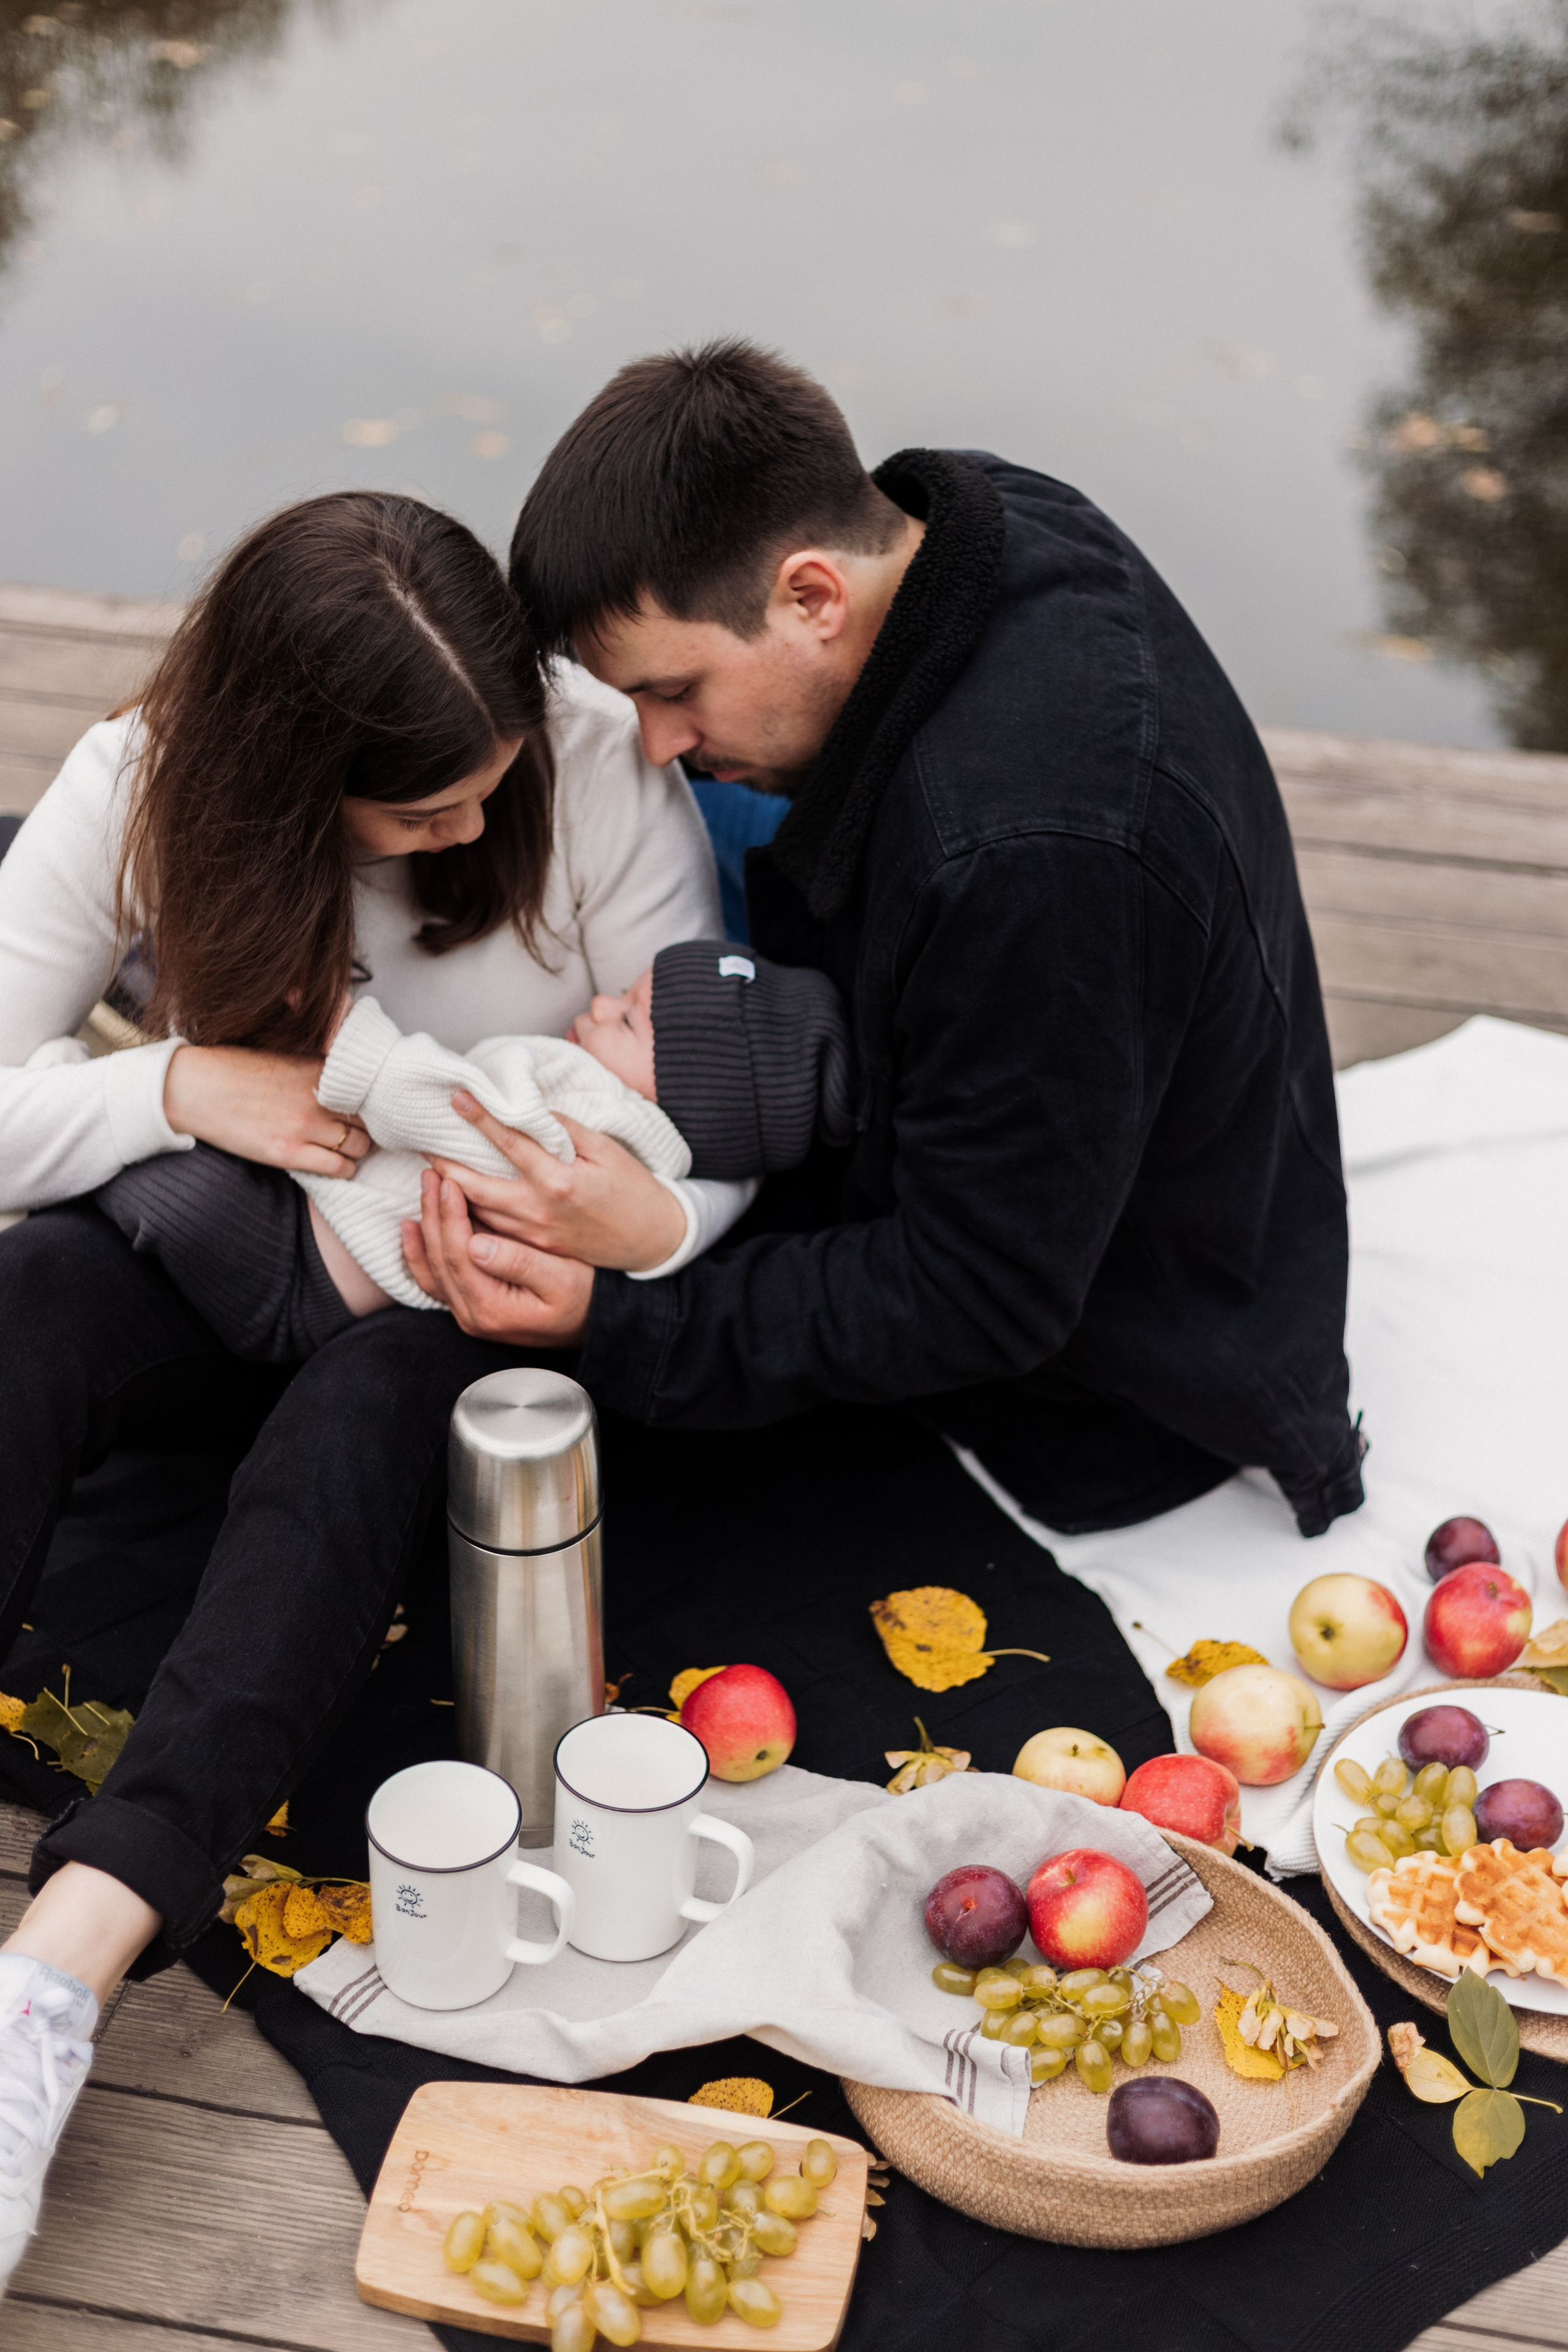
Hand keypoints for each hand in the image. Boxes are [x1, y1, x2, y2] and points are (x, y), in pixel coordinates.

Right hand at [163, 1045, 370, 1177]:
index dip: (375, 1103)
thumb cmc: (237, 1071)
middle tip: (363, 1133)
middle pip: (370, 1120)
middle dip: (371, 1128)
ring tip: (348, 1150)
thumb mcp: (286, 1059)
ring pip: (360, 1147)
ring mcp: (304, 1125)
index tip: (373, 1111)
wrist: (195, 1087)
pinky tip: (336, 1166)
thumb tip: (349, 1081)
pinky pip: (338, 1168)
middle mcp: (318, 1097)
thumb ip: (320, 1070)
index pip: (369, 1090)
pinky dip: (344, 1170)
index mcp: (319, 1069)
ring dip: (358, 1151)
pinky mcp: (287, 1152)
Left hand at [403, 1170, 594, 1344]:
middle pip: (440, 1259)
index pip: (458, 1255)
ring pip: (433, 1267)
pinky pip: (436, 1280)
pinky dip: (419, 1253)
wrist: (598, 1323)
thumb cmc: (587, 1297)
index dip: (450, 1215)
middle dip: (433, 1214)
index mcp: (492, 1309)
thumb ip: (519, 1263)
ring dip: (425, 1227)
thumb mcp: (563, 1279)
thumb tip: (476, 1244)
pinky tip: (410, 1228)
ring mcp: (469, 1315)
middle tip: (431, 1175)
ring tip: (424, 1190)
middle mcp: (473, 1317)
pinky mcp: (473, 1308)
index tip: (449, 1181)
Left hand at [429, 1096, 685, 1272]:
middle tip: (424, 1145)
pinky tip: (459, 1203)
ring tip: (434, 1171)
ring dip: (453, 1193)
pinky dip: (473, 1216)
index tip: (456, 1098)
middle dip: (446, 1166)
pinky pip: (494, 1232)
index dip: (480, 1118)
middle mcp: (540, 1210)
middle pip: (477, 1187)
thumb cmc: (633, 1189)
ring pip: (480, 1213)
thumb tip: (531, 1110)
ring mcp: (535, 1234)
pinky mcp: (537, 1250)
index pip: (509, 1143)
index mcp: (559, 1180)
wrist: (653, 1240)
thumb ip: (565, 1130)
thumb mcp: (606, 1150)